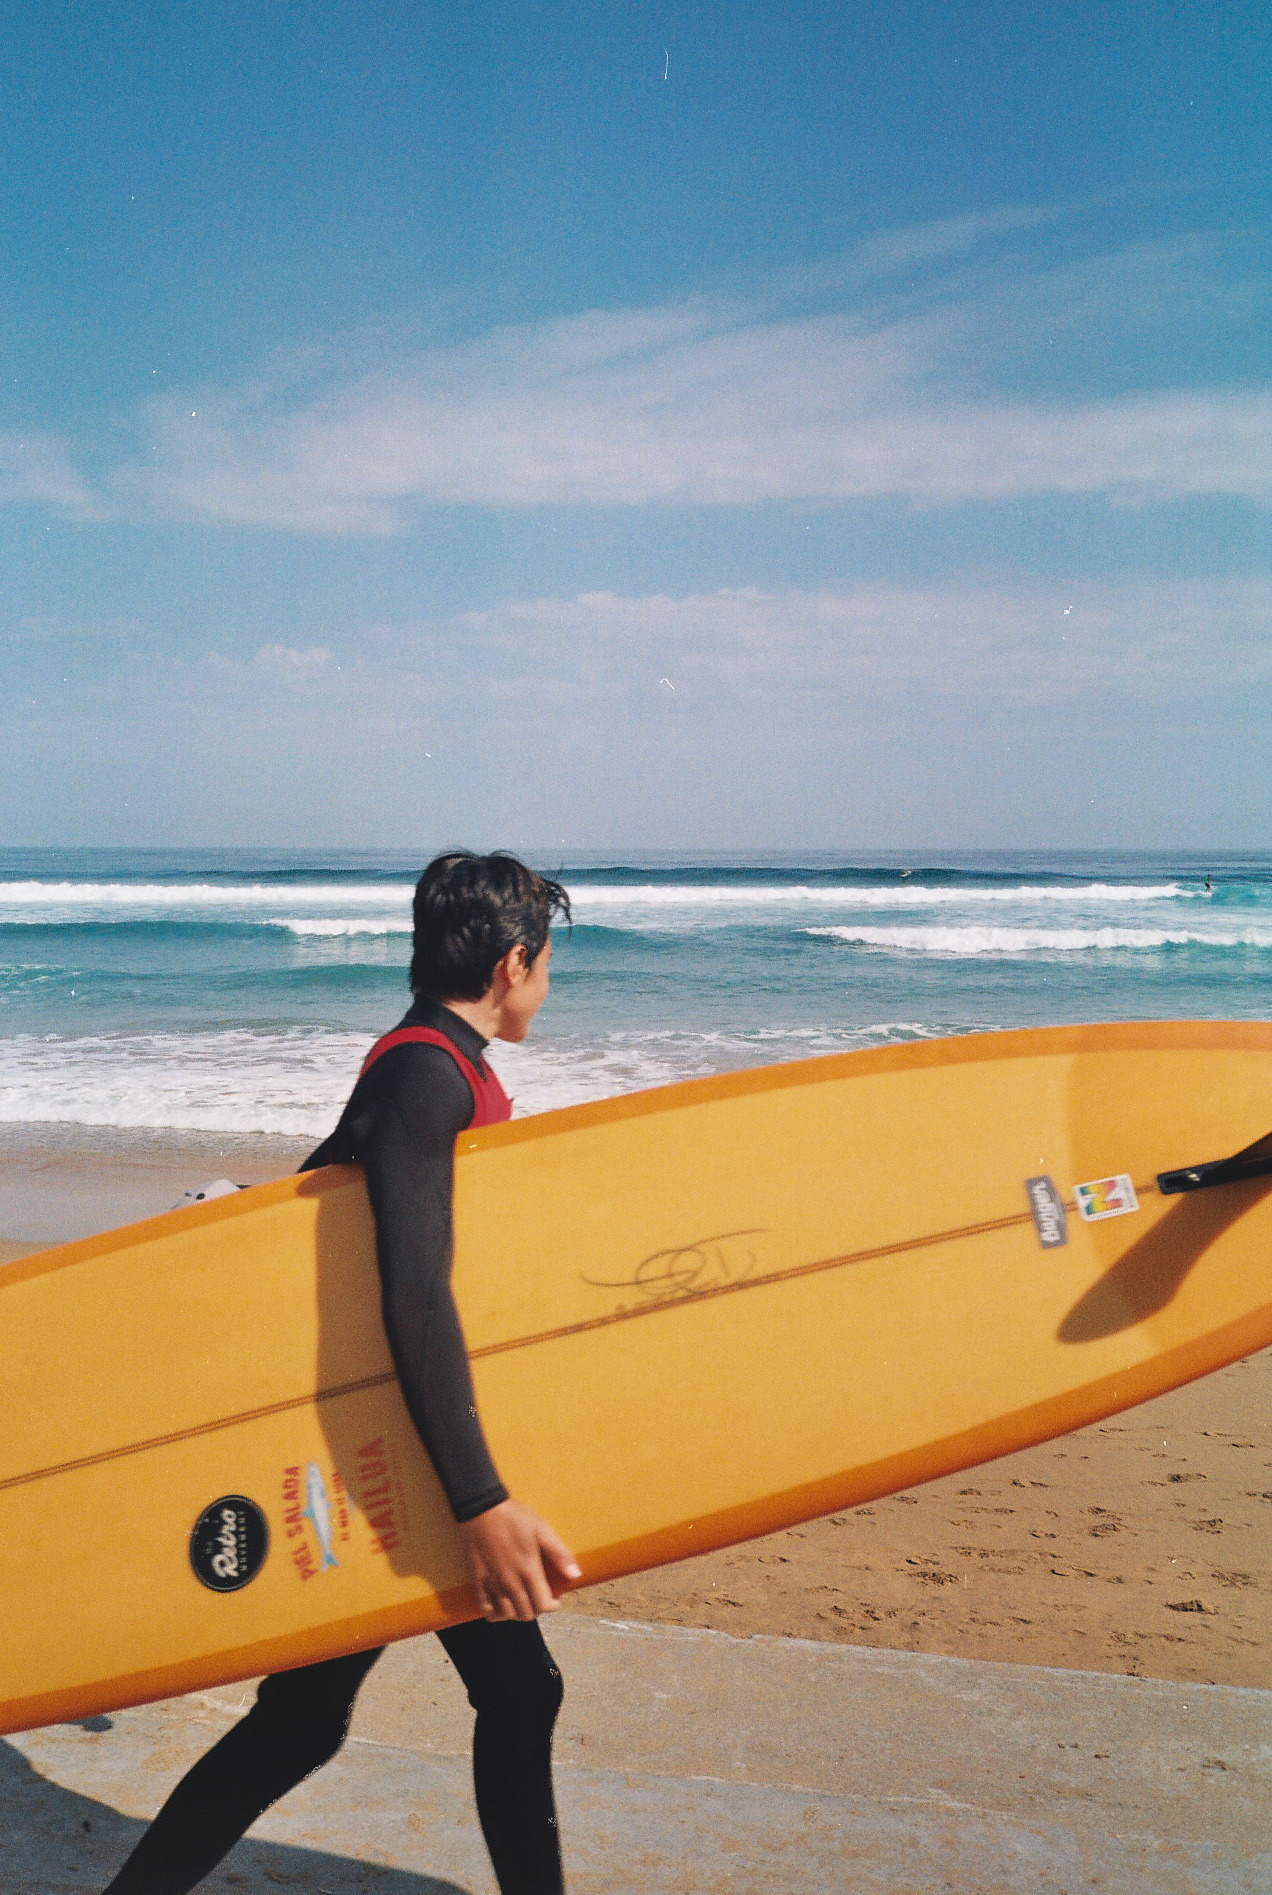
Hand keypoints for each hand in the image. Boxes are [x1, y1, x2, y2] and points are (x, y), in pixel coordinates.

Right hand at [458, 1498, 580, 1621]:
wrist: (480, 1508)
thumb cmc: (513, 1517)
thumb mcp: (541, 1529)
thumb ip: (559, 1553)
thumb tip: (575, 1574)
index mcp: (528, 1570)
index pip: (543, 1605)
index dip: (552, 1605)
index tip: (555, 1598)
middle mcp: (510, 1582)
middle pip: (526, 1614)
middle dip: (537, 1609)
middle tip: (540, 1597)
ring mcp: (492, 1584)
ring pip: (507, 1615)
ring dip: (517, 1613)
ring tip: (523, 1601)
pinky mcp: (477, 1581)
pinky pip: (486, 1609)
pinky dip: (495, 1614)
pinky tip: (501, 1606)